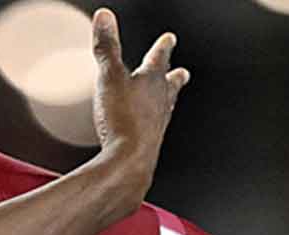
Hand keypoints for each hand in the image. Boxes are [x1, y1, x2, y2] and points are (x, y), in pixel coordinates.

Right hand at [89, 8, 189, 195]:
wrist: (129, 163)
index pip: (159, 58)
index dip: (163, 47)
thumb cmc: (123, 121)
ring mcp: (156, 126)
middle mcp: (159, 103)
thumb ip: (107, 47)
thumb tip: (105, 17)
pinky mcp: (149, 146)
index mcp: (151, 82)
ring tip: (168, 102)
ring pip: (165, 109)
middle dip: (174, 77)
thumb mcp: (109, 77)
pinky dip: (153, 125)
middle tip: (183, 73)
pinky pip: (154, 130)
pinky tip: (146, 131)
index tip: (169, 39)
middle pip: (170, 86)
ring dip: (166, 102)